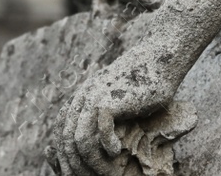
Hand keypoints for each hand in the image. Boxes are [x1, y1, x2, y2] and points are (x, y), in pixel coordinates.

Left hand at [52, 30, 190, 175]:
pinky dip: (107, 147)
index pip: (61, 136)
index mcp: (80, 99)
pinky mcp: (110, 99)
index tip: (77, 174)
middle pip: (66, 142)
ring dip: (93, 163)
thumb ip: (104, 118)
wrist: (159, 57)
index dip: (66, 159)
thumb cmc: (144, 83)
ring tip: (108, 173)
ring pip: (79, 141)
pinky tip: (118, 151)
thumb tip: (101, 146)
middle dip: (76, 167)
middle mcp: (81, 98)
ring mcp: (93, 97)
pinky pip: (99, 132)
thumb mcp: (118, 101)